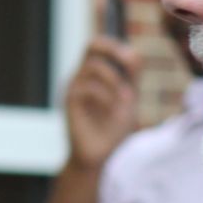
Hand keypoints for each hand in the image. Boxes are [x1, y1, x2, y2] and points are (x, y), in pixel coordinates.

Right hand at [64, 35, 140, 170]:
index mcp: (94, 74)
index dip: (115, 45)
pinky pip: (87, 88)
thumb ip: (130, 77)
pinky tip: (113, 111)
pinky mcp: (70, 102)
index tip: (132, 60)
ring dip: (115, 81)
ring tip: (126, 100)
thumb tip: (133, 53)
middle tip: (129, 65)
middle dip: (113, 50)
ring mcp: (74, 88)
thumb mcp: (128, 98)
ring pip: (93, 66)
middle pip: (92, 45)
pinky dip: (106, 97)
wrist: (100, 156)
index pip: (98, 45)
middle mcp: (82, 77)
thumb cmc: (113, 129)